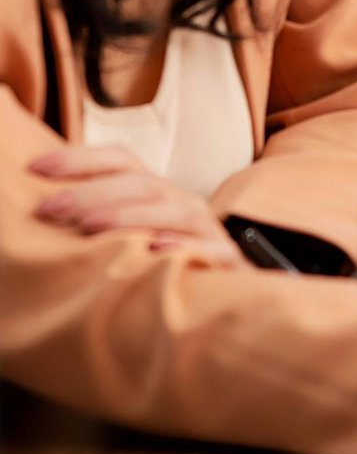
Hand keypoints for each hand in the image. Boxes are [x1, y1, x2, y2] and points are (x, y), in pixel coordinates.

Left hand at [29, 144, 245, 268]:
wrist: (224, 295)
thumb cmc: (164, 265)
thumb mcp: (132, 236)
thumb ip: (99, 218)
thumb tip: (43, 209)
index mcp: (157, 191)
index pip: (121, 160)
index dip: (79, 158)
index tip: (35, 168)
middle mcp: (181, 203)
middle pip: (142, 184)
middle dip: (92, 193)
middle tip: (48, 209)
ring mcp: (206, 230)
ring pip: (173, 212)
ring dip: (130, 216)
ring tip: (90, 228)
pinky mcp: (225, 260)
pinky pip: (208, 250)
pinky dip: (182, 246)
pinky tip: (154, 250)